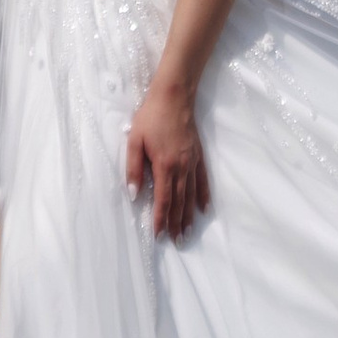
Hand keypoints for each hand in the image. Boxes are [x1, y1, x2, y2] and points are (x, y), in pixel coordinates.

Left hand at [125, 76, 208, 241]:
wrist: (174, 96)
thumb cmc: (150, 117)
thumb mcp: (135, 141)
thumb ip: (134, 169)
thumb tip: (134, 195)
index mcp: (164, 166)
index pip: (163, 200)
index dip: (161, 219)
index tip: (158, 236)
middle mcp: (181, 167)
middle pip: (179, 202)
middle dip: (176, 223)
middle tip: (176, 242)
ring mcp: (192, 162)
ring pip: (191, 195)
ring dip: (189, 215)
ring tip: (188, 233)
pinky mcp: (199, 155)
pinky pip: (202, 180)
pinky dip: (203, 195)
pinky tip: (204, 208)